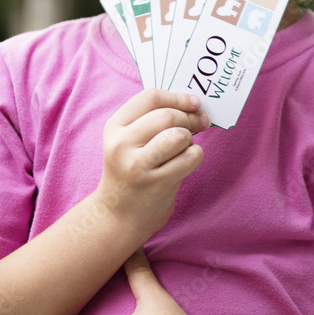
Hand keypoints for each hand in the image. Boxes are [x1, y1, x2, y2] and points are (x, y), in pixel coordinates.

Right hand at [95, 89, 207, 239]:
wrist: (117, 217)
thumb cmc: (131, 172)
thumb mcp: (128, 141)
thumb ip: (152, 119)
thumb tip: (194, 105)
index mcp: (114, 127)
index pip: (150, 97)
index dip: (177, 97)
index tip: (194, 103)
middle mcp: (122, 144)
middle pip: (168, 115)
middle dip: (189, 118)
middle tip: (199, 124)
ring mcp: (138, 165)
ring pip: (179, 136)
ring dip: (189, 139)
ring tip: (183, 148)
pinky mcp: (157, 183)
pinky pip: (190, 157)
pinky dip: (195, 156)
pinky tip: (186, 163)